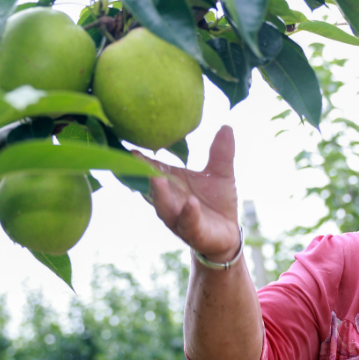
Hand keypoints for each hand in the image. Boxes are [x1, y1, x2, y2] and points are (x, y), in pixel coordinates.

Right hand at [138, 126, 239, 261]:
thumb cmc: (217, 201)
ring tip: (157, 178)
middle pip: (152, 188)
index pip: (152, 170)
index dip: (141, 160)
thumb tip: (227, 126)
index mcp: (171, 184)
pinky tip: (190, 202)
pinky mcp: (194, 233)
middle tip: (135, 160)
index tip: (130, 147)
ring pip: (165, 207)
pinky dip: (188, 213)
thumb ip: (221, 153)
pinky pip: (189, 222)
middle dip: (144, 175)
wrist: (228, 233)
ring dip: (160, 194)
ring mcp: (179, 218)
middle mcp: (169, 201)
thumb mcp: (221, 174)